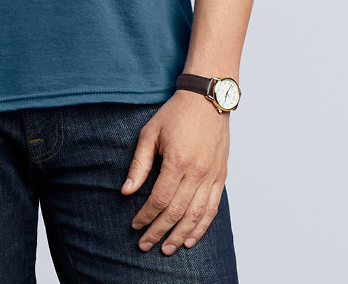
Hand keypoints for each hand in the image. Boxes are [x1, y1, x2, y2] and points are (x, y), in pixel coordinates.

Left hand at [120, 89, 229, 255]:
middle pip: (177, 212)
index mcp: (177, 161)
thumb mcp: (150, 133)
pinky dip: (202, 227)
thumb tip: (126, 190)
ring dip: (180, 235)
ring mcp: (212, 176)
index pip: (160, 199)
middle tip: (145, 244)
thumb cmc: (175, 114)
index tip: (134, 225)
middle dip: (159, 231)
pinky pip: (213, 208)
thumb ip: (139, 164)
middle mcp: (197, 172)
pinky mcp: (221, 176)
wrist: (207, 99)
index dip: (146, 216)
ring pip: (197, 215)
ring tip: (167, 249)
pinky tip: (191, 238)